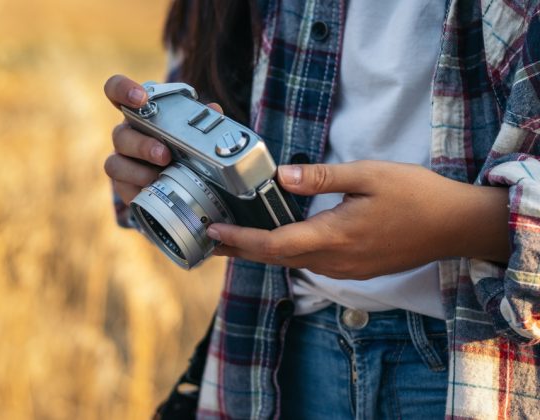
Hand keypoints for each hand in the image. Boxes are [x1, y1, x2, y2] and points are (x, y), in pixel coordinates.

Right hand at [103, 74, 221, 203]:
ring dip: (138, 171)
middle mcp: (127, 136)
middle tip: (164, 155)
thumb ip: (202, 118)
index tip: (141, 97)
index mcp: (139, 115)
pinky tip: (153, 191)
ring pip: (115, 163)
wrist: (181, 182)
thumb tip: (214, 109)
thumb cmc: (183, 148)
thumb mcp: (194, 131)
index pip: (117, 91)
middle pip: (120, 134)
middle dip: (142, 145)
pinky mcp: (123, 185)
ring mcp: (122, 161)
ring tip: (160, 177)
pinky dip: (138, 190)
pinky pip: (122, 187)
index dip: (123, 89)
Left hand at [207, 161, 509, 278]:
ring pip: (290, 263)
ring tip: (233, 238)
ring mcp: (344, 269)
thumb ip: (321, 177)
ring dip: (260, 251)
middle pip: (274, 258)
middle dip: (239, 249)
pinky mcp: (353, 269)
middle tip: (208, 239)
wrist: (454, 226)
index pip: (273, 243)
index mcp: (332, 236)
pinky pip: (309, 263)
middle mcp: (333, 260)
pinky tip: (277, 240)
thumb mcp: (368, 175)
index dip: (239, 238)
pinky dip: (284, 253)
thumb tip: (281, 177)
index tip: (212, 230)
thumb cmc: (416, 196)